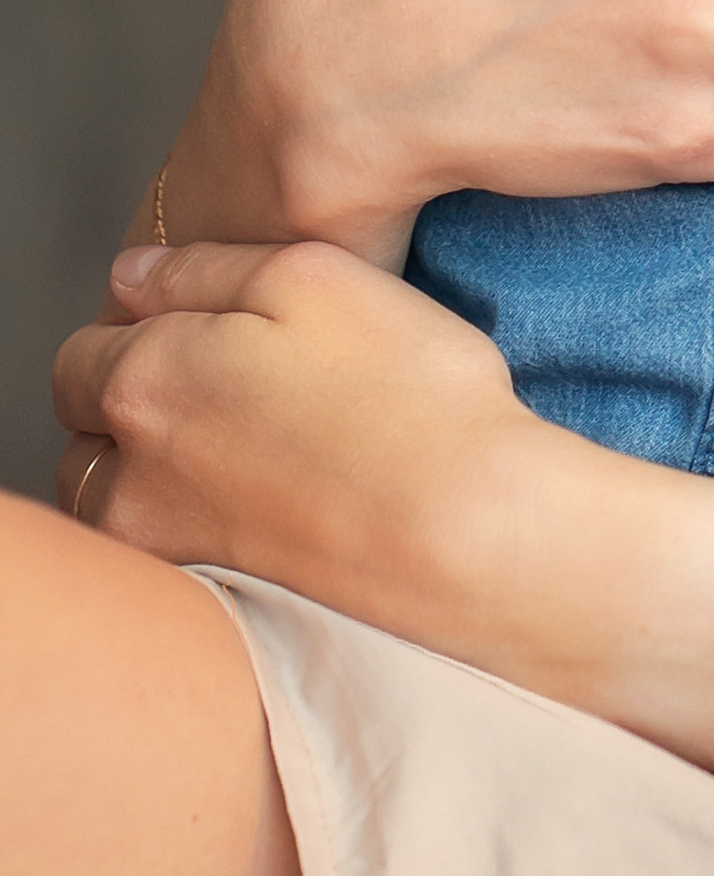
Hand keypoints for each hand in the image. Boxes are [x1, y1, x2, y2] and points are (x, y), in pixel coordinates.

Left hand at [54, 241, 551, 646]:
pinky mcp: (210, 606)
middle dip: (133, 410)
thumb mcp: (313, 277)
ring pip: (116, 506)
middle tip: (230, 392)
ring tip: (251, 457)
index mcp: (143, 377)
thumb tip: (131, 277)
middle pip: (87, 436)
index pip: (83, 352)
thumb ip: (206, 269)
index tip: (203, 335)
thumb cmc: (408, 396)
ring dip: (153, 479)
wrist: (469, 534)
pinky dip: (196, 535)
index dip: (139, 335)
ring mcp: (165, 549)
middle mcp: (128, 472)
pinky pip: (166, 560)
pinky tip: (272, 514)